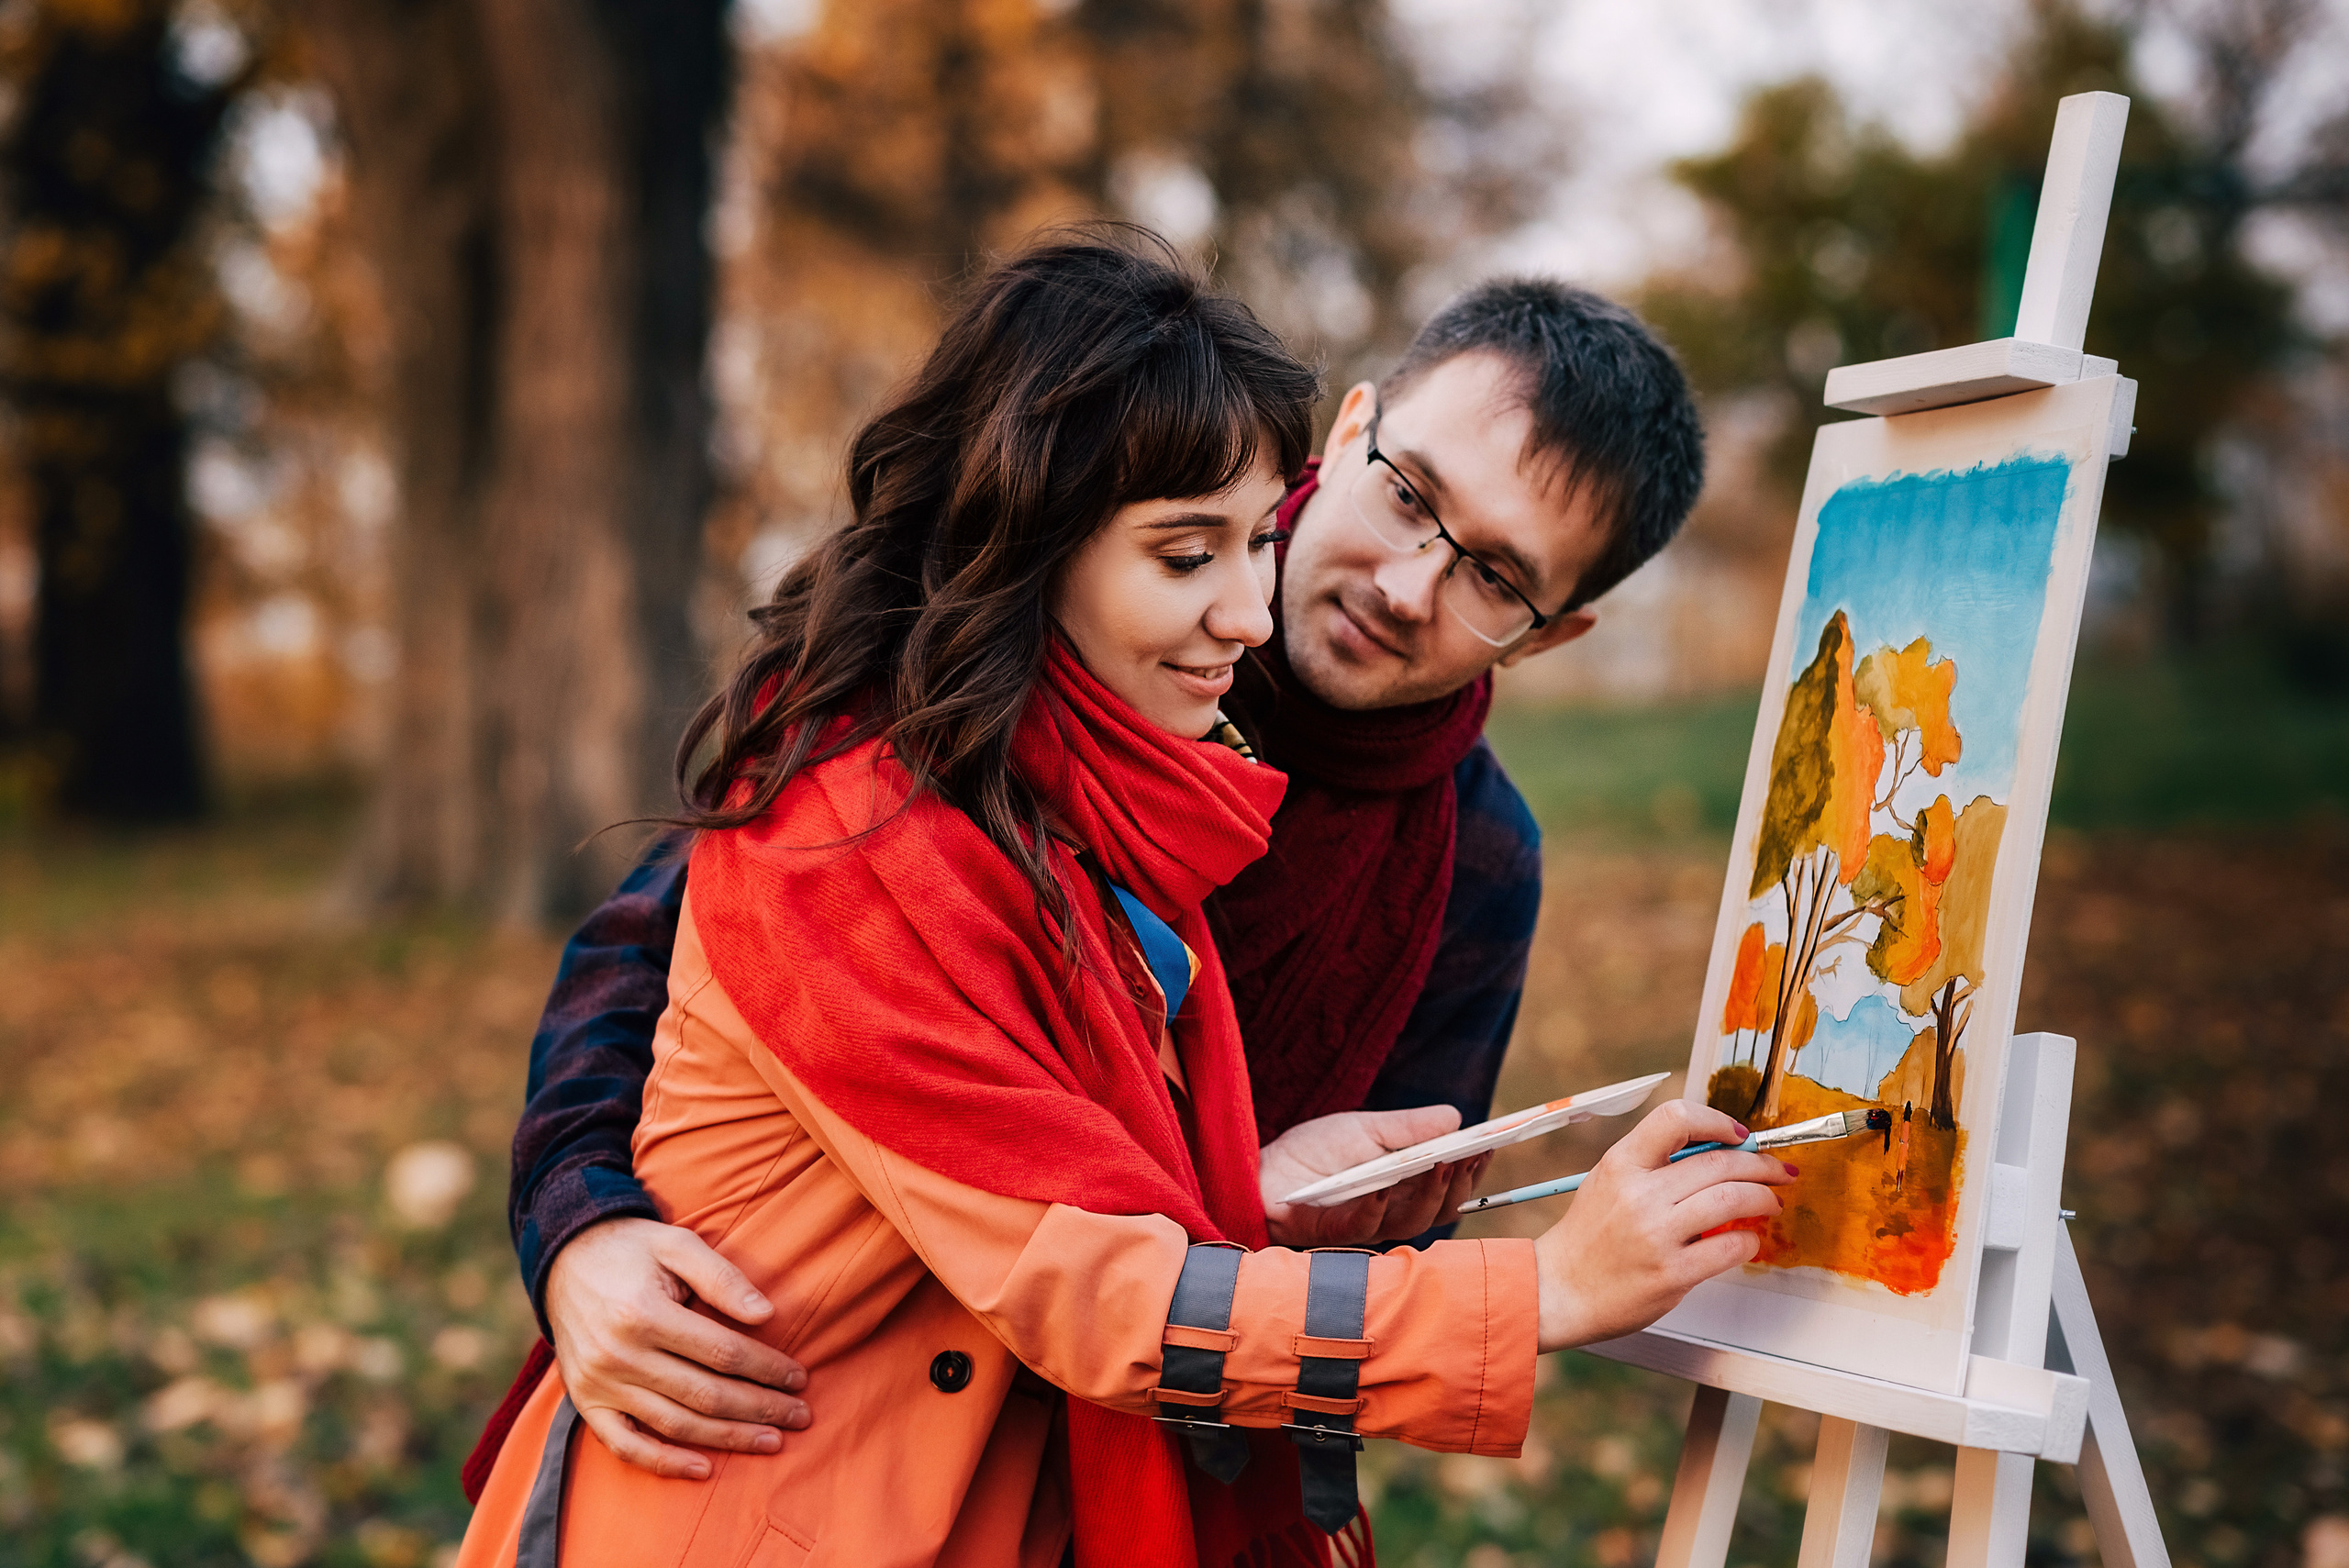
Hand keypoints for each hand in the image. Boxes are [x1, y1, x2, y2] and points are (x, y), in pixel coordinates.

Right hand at [545, 1217, 811, 1479]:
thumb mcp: (678, 1244)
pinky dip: (664, 1463)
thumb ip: (722, 1277)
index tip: (799, 1378)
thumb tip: (766, 1314)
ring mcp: (598, 1384)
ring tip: (771, 1441)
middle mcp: (618, 1355)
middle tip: (799, 1415)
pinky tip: (704, 1469)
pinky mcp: (585, 1402)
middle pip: (704, 1394)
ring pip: (675, 1424)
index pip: (721, 1352)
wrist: (565, 1258)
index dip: (766, 1369)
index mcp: (643, 1313)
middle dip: (759, 1408)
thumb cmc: (633, 1248)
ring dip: (727, 1438)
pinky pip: (625, 1445)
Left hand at [1260, 1105, 1489, 1247]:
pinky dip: (1378, 1205)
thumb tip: (1456, 1117)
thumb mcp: (1365, 1128)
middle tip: (1471, 1154)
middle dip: (1460, 1182)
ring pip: (1414, 1221)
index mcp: (1405, 1186)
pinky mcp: (1336, 1233)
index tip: (1492, 1143)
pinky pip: (1366, 1226)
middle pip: (1442, 1208)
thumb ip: (1409, 1128)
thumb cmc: (1314, 1153)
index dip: (1472, 1168)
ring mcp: (1368, 1224)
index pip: (1449, 1184)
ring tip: (1441, 1163)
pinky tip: (1384, 1185)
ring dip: (1431, 1193)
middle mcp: (1393, 1210)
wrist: (1262, 1173)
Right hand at [1532, 1100, 1795, 1352]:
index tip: (1739, 1134)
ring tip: (1770, 1202)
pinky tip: (1747, 1240)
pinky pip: (1730, 1247)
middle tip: (1776, 1170)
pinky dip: (1749, 1241)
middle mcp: (1638, 1194)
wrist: (1560, 1290)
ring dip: (1763, 1198)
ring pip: (1732, 1199)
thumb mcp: (1608, 1182)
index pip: (1676, 1119)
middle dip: (1760, 1164)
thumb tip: (1716, 1152)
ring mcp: (1656, 1235)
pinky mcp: (1672, 1273)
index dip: (1717, 1121)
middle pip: (1719, 1162)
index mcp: (1621, 1164)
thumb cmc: (1588, 1238)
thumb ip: (1653, 1164)